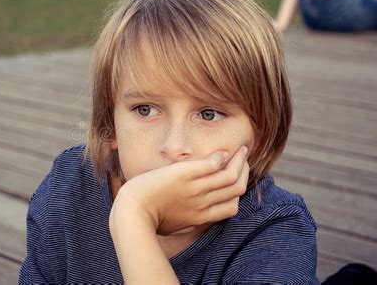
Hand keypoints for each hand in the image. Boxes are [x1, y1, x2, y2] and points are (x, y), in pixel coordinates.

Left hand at [112, 146, 249, 234]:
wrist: (132, 212)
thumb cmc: (148, 220)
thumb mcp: (173, 226)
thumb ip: (187, 222)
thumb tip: (192, 221)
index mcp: (201, 217)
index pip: (233, 206)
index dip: (238, 192)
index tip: (237, 179)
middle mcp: (203, 203)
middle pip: (236, 188)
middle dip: (244, 171)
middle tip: (243, 158)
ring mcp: (195, 189)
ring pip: (229, 174)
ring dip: (239, 160)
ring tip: (241, 149)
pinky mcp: (184, 175)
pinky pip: (211, 165)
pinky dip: (220, 157)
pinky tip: (221, 152)